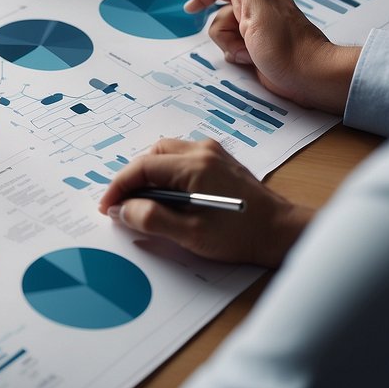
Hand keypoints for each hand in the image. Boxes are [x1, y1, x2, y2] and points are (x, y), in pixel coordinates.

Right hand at [99, 138, 311, 267]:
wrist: (281, 231)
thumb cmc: (240, 235)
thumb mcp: (190, 234)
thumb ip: (151, 219)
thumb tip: (122, 210)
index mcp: (194, 166)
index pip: (142, 168)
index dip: (118, 187)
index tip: (107, 207)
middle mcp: (202, 151)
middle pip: (151, 156)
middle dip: (132, 180)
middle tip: (123, 206)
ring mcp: (212, 152)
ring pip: (164, 153)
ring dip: (149, 175)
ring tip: (144, 202)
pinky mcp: (218, 159)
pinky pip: (181, 157)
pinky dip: (166, 173)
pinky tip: (167, 196)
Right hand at [185, 0, 360, 113]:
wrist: (308, 75)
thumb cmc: (286, 45)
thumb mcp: (257, 5)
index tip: (191, 10)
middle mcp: (257, 8)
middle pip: (219, 16)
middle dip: (225, 34)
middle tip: (245, 43)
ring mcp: (257, 30)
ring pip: (224, 35)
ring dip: (231, 47)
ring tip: (252, 55)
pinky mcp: (258, 48)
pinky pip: (233, 49)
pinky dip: (237, 56)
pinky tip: (252, 62)